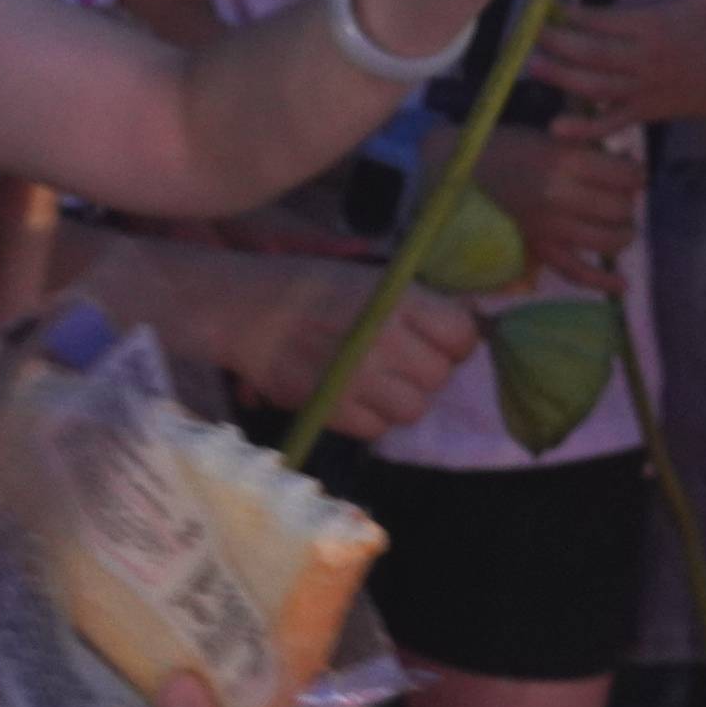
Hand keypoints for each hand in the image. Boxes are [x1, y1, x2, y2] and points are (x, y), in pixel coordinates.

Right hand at [226, 258, 474, 442]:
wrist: (244, 312)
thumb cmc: (308, 287)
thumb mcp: (367, 277)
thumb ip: (413, 302)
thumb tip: (461, 324)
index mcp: (395, 300)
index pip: (461, 334)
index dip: (456, 340)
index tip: (442, 340)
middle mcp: (383, 341)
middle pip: (440, 376)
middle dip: (428, 371)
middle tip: (404, 362)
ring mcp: (358, 380)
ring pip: (413, 409)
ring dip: (401, 399)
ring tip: (379, 382)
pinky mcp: (333, 411)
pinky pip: (377, 430)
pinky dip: (371, 419)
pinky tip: (355, 397)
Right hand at [450, 123, 644, 287]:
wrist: (465, 170)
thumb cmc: (511, 146)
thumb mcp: (554, 137)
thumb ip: (592, 151)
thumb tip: (631, 164)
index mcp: (565, 161)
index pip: (624, 176)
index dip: (636, 174)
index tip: (634, 172)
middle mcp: (560, 196)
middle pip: (619, 208)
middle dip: (628, 202)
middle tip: (622, 195)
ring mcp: (549, 226)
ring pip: (607, 240)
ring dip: (623, 234)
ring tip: (623, 226)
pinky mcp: (539, 248)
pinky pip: (575, 272)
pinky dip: (602, 283)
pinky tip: (623, 286)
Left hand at [527, 0, 705, 129]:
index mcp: (656, 24)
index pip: (606, 20)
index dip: (574, 13)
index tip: (548, 2)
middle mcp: (647, 59)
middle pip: (594, 54)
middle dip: (557, 43)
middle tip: (529, 31)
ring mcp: (644, 89)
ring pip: (596, 87)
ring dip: (561, 78)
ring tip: (532, 65)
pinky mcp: (644, 112)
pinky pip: (611, 123)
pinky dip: (584, 130)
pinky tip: (556, 129)